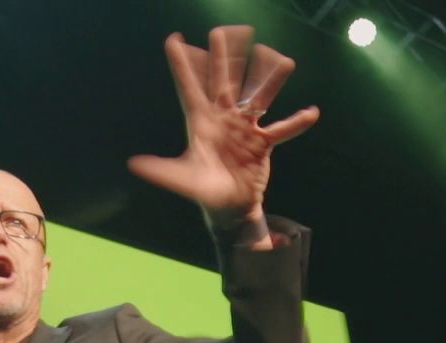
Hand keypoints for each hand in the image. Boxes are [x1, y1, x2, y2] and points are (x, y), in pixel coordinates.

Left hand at [128, 26, 318, 244]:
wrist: (230, 208)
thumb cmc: (204, 192)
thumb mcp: (183, 180)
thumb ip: (162, 171)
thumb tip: (134, 164)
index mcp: (201, 123)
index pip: (189, 87)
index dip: (181, 64)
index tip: (173, 39)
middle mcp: (223, 119)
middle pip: (224, 81)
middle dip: (224, 57)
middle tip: (224, 30)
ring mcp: (244, 128)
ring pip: (258, 97)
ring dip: (270, 80)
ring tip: (284, 61)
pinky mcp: (263, 142)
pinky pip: (282, 130)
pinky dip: (296, 123)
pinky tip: (311, 113)